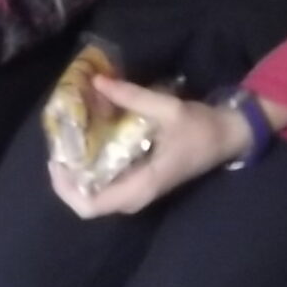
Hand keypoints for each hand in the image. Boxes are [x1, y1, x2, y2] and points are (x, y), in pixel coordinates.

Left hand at [48, 78, 286, 217]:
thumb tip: (97, 81)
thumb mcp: (168, 108)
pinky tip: (91, 145)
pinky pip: (108, 186)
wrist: (229, 137)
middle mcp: (137, 197)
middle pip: (87, 203)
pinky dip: (93, 171)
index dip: (65, 188)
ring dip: (79, 174)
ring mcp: (140, 193)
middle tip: (60, 145)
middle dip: (68, 178)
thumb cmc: (201, 127)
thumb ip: (132, 96)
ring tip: (71, 143)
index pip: (90, 205)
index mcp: (142, 185)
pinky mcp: (143, 183)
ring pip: (96, 195)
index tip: (57, 159)